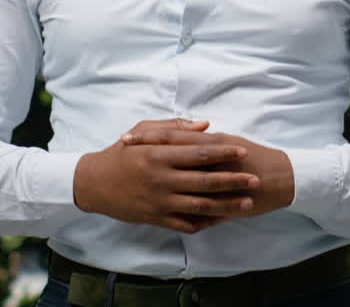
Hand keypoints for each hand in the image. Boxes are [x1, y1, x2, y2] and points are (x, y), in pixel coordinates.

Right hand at [73, 119, 261, 233]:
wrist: (94, 183)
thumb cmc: (121, 152)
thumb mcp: (142, 131)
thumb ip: (174, 128)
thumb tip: (205, 126)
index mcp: (159, 154)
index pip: (198, 153)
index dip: (223, 152)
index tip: (243, 152)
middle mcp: (161, 179)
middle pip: (204, 180)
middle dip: (233, 180)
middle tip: (256, 179)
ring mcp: (160, 201)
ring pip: (200, 205)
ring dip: (227, 205)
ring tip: (247, 202)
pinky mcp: (156, 218)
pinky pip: (186, 223)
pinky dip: (207, 222)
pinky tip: (223, 218)